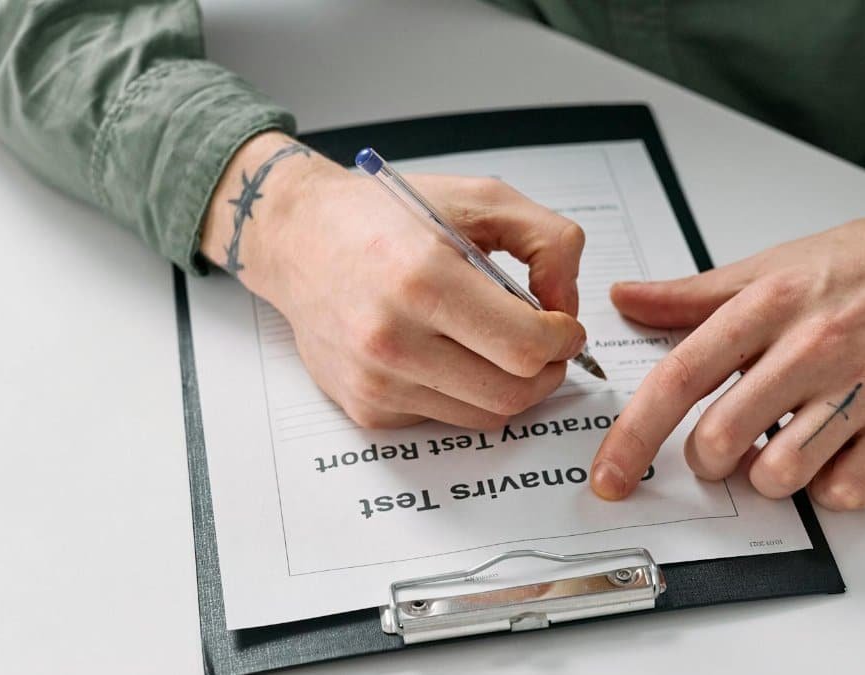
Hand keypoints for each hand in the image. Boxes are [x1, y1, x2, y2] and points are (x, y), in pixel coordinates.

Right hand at [200, 132, 586, 428]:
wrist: (297, 239)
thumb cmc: (386, 216)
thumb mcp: (481, 197)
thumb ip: (550, 243)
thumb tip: (567, 308)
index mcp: (423, 279)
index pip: (525, 346)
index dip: (562, 339)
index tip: (562, 324)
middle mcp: (393, 339)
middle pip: (513, 393)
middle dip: (548, 370)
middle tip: (547, 344)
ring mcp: (376, 381)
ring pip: (485, 415)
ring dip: (512, 386)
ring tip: (504, 346)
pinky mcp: (366, 408)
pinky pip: (446, 418)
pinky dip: (467, 393)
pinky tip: (452, 354)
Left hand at [590, 164, 864, 508]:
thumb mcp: (772, 264)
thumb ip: (693, 295)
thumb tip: (625, 300)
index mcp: (769, 305)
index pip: (680, 377)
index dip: (633, 433)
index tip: (610, 473)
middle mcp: (813, 347)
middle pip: (722, 439)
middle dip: (707, 457)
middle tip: (721, 443)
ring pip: (780, 474)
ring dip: (766, 475)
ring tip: (779, 443)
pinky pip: (846, 492)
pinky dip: (828, 487)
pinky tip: (831, 453)